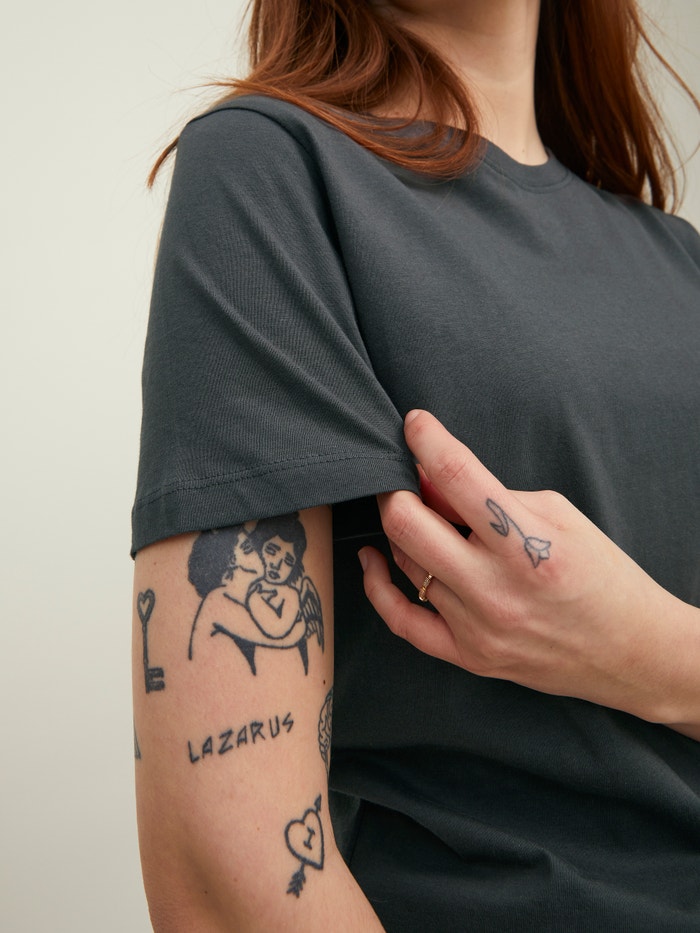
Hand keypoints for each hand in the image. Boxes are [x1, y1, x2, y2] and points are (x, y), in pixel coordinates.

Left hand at [359, 410, 698, 727]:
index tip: (414, 424)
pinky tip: (374, 560)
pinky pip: (401, 619)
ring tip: (416, 516)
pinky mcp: (469, 656)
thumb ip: (494, 496)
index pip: (458, 477)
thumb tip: (433, 478)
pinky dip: (379, 586)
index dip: (426, 440)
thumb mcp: (560, 516)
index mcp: (530, 544)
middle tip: (401, 476)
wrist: (631, 653)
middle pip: (408, 523)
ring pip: (404, 563)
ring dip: (400, 531)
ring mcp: (479, 627)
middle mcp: (497, 588)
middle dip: (394, 488)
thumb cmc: (602, 575)